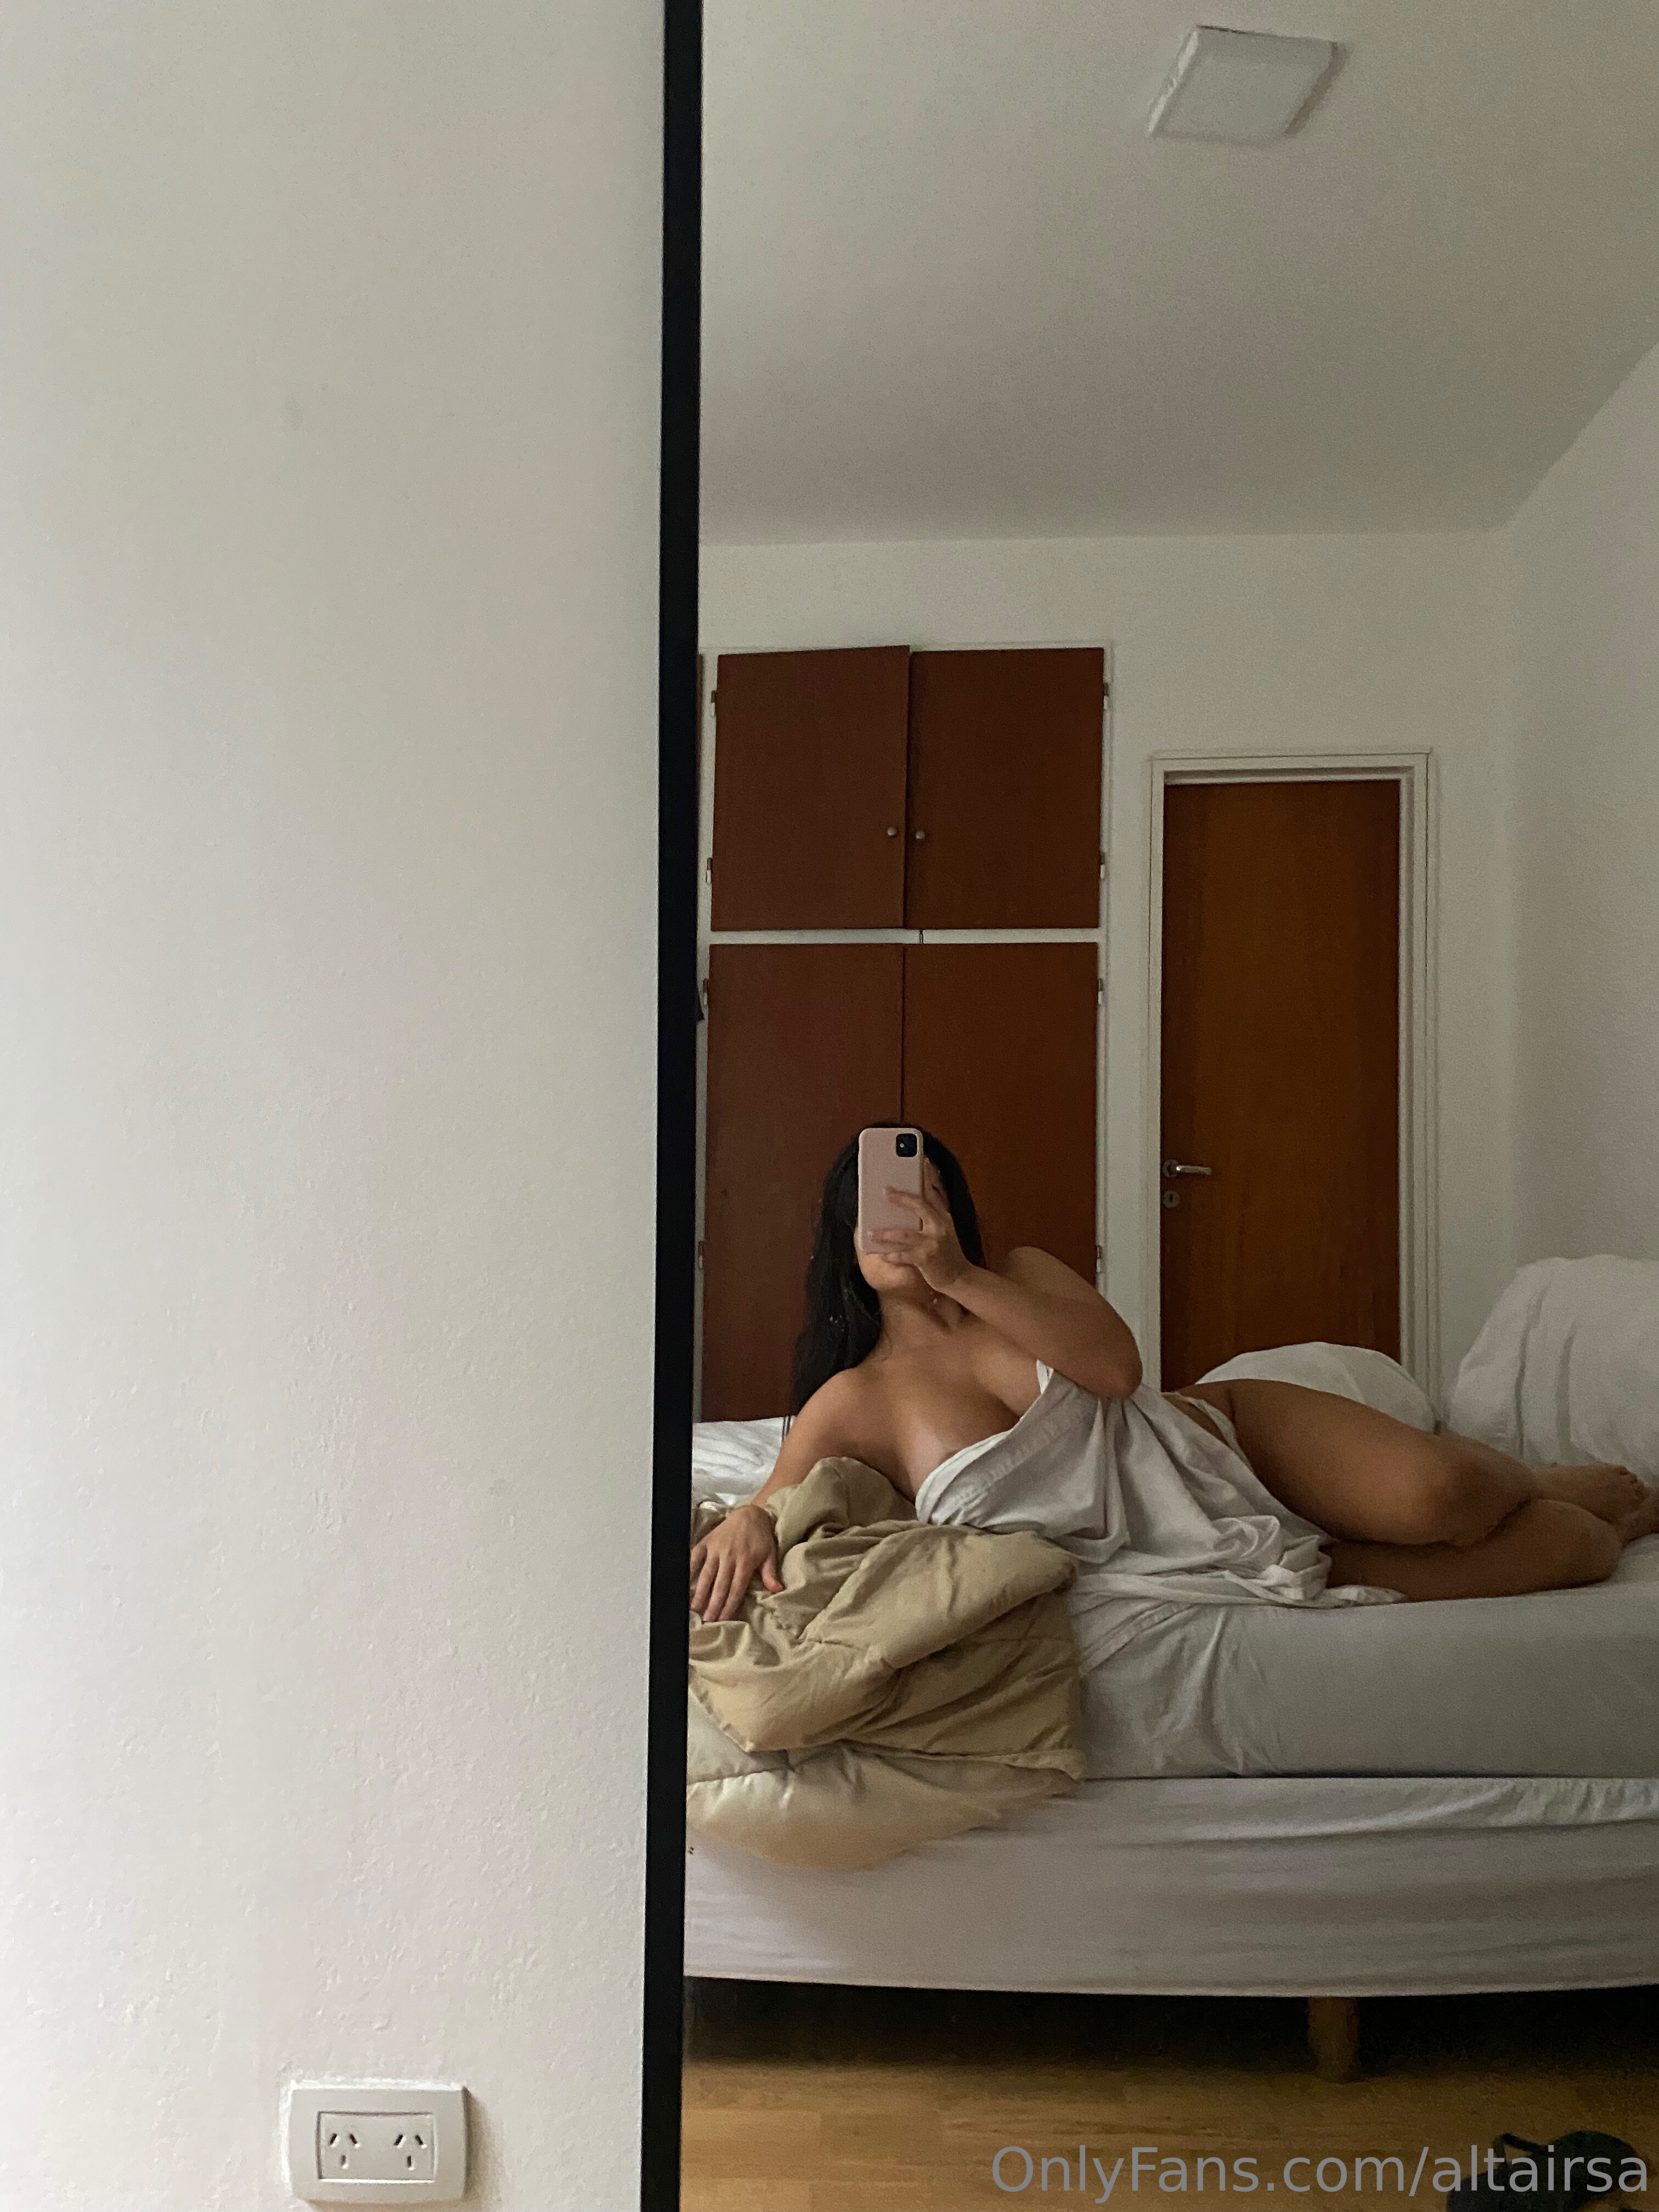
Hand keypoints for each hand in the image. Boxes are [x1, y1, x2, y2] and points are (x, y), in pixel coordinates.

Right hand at [690, 1502, 782, 1622]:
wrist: (749, 1513)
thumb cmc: (761, 1537)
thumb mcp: (769, 1554)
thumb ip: (770, 1573)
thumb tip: (777, 1590)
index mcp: (745, 1562)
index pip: (736, 1588)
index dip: (729, 1605)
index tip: (723, 1619)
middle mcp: (729, 1557)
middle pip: (720, 1585)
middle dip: (713, 1604)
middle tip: (707, 1619)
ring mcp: (716, 1549)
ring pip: (707, 1574)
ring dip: (700, 1592)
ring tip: (694, 1607)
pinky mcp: (707, 1542)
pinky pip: (695, 1557)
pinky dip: (689, 1569)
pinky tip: (684, 1582)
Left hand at [864, 1160, 971, 1291]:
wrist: (959, 1276)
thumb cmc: (946, 1251)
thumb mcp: (944, 1229)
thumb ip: (930, 1214)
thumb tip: (908, 1200)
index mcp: (944, 1216)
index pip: (936, 1191)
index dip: (928, 1175)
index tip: (922, 1160)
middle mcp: (941, 1225)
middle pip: (920, 1205)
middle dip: (902, 1197)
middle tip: (885, 1191)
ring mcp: (934, 1242)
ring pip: (905, 1233)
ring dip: (886, 1233)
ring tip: (871, 1233)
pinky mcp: (926, 1259)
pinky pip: (903, 1255)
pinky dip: (891, 1255)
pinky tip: (882, 1255)